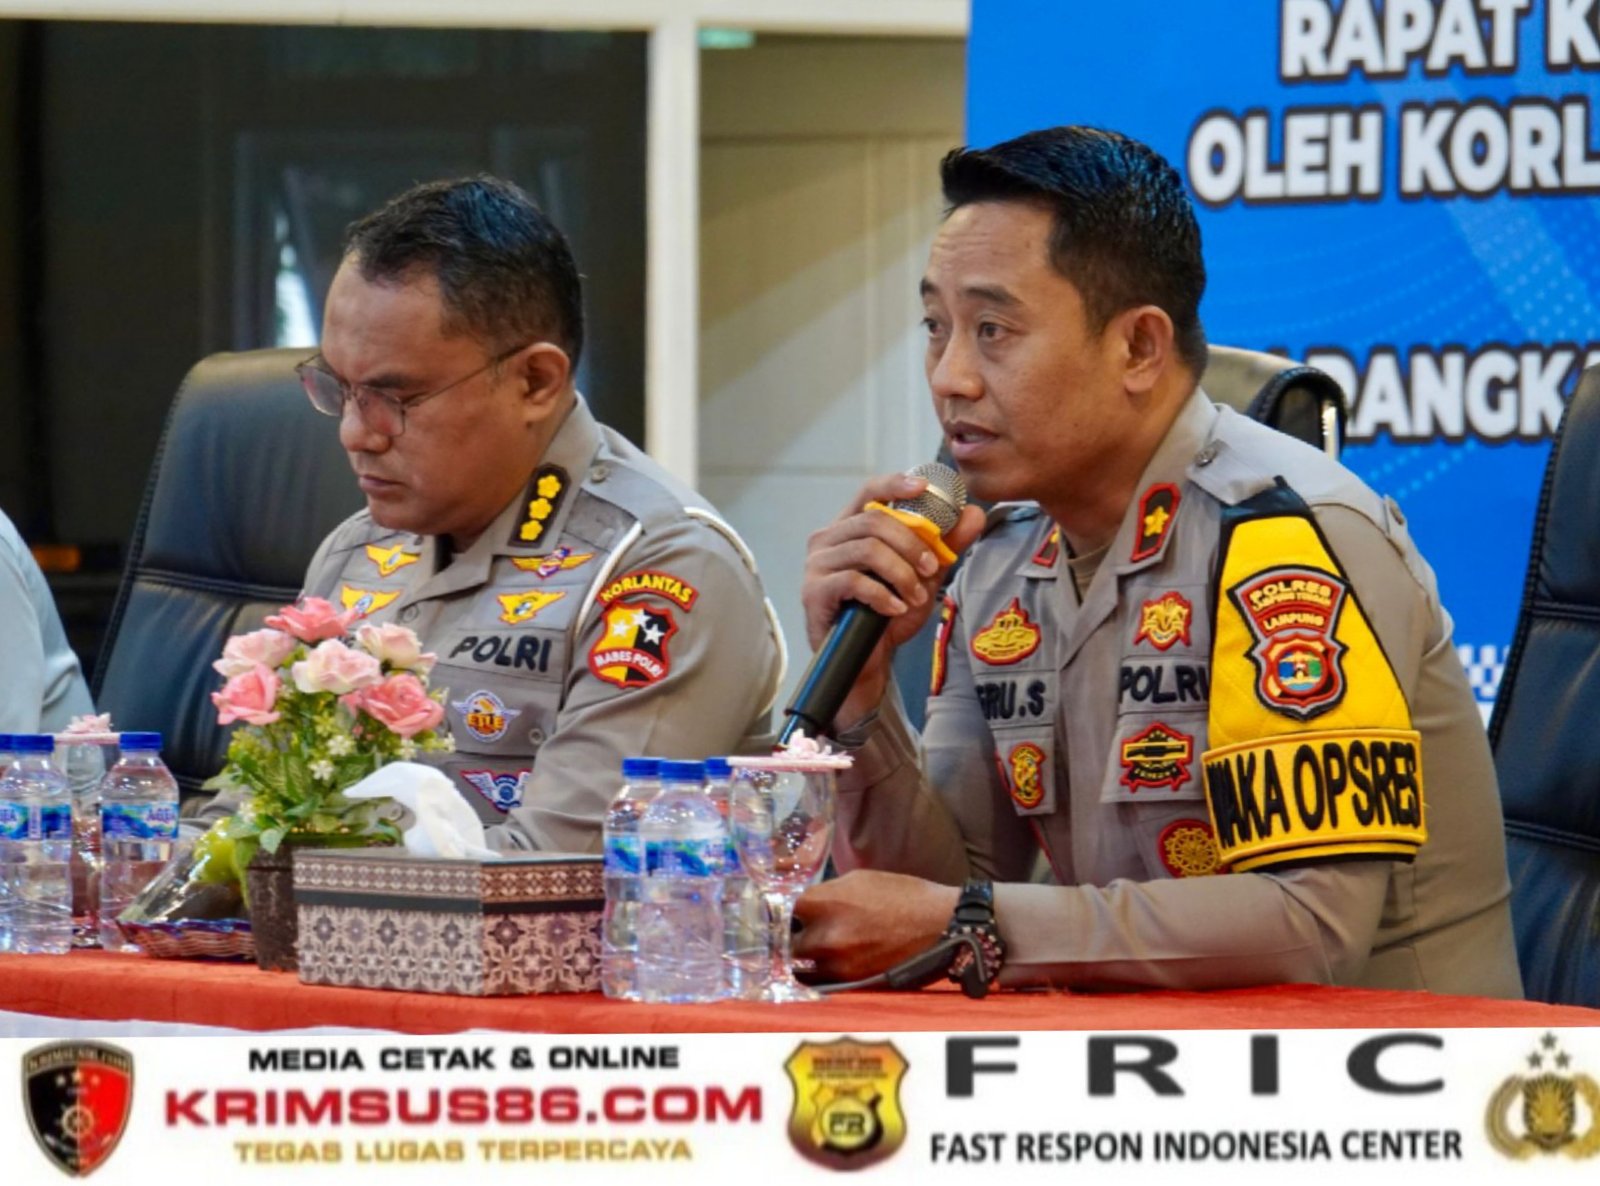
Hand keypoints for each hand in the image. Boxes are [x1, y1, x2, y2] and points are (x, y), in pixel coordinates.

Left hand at [792, 869, 959, 982]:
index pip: (779, 909)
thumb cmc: (901, 895)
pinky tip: (826, 964)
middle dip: (785, 937)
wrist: (939, 924)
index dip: (776, 910)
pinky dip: (819, 974)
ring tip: (809, 950)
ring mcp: (837, 965)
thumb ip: (825, 892)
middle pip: (784, 942)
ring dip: (802, 959)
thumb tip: (803, 901)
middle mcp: (825, 937)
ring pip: (800, 966)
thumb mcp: (858, 879)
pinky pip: (820, 981)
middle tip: (790, 933)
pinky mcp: (851, 984)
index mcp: (824, 902)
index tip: (775, 912)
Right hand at [800, 473, 984, 724]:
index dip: (895, 483)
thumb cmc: (887, 613)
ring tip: (915, 596)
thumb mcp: (924, 576)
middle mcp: (828, 539)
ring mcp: (817, 565)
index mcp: (850, 527)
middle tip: (932, 567)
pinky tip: (895, 609)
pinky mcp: (814, 591)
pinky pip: (854, 581)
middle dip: (911, 543)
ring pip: (867, 550)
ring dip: (901, 573)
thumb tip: (973, 513)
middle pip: (874, 521)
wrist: (867, 661)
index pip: (869, 491)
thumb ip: (945, 545)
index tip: (924, 486)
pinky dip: (883, 594)